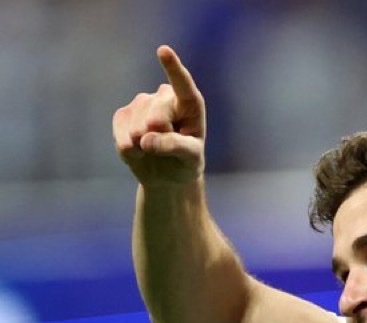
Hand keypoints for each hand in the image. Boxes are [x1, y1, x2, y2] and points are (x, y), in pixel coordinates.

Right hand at [113, 45, 205, 184]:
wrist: (167, 174)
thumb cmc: (186, 162)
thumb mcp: (191, 158)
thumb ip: (174, 146)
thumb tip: (144, 140)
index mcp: (188, 102)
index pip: (182, 84)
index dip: (172, 68)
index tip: (163, 51)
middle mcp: (164, 97)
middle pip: (157, 117)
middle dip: (160, 139)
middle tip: (168, 148)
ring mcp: (141, 103)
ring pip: (138, 129)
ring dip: (145, 148)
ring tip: (155, 151)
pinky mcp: (123, 116)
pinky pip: (123, 137)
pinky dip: (130, 151)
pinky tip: (140, 151)